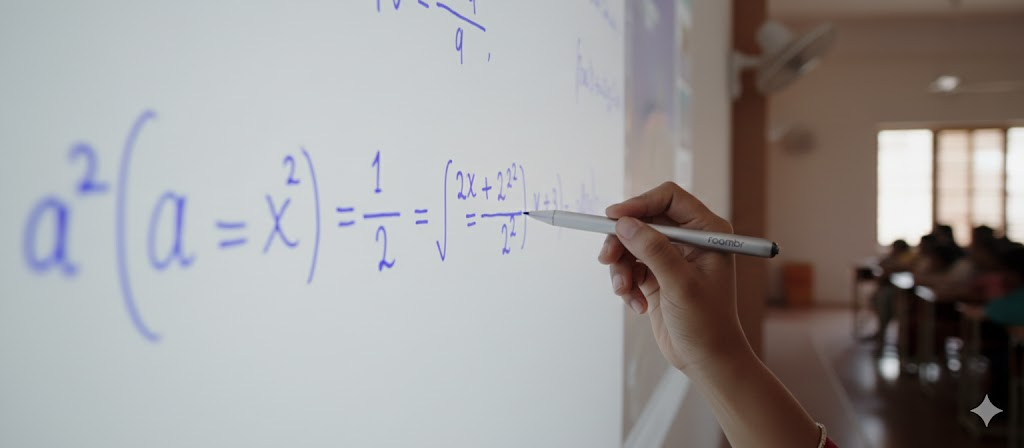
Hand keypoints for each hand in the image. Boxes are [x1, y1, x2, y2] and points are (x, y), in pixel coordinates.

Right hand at [597, 182, 748, 372]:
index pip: (669, 198)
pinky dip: (625, 283)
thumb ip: (653, 250)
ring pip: (631, 244)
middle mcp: (689, 239)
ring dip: (621, 267)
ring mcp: (671, 257)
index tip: (613, 218)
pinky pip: (628, 266)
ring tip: (624, 291)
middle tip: (606, 258)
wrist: (706, 360)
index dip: (639, 204)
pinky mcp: (656, 275)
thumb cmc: (707, 323)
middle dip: (622, 240)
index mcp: (707, 231)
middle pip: (643, 219)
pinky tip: (637, 305)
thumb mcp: (680, 284)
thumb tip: (624, 223)